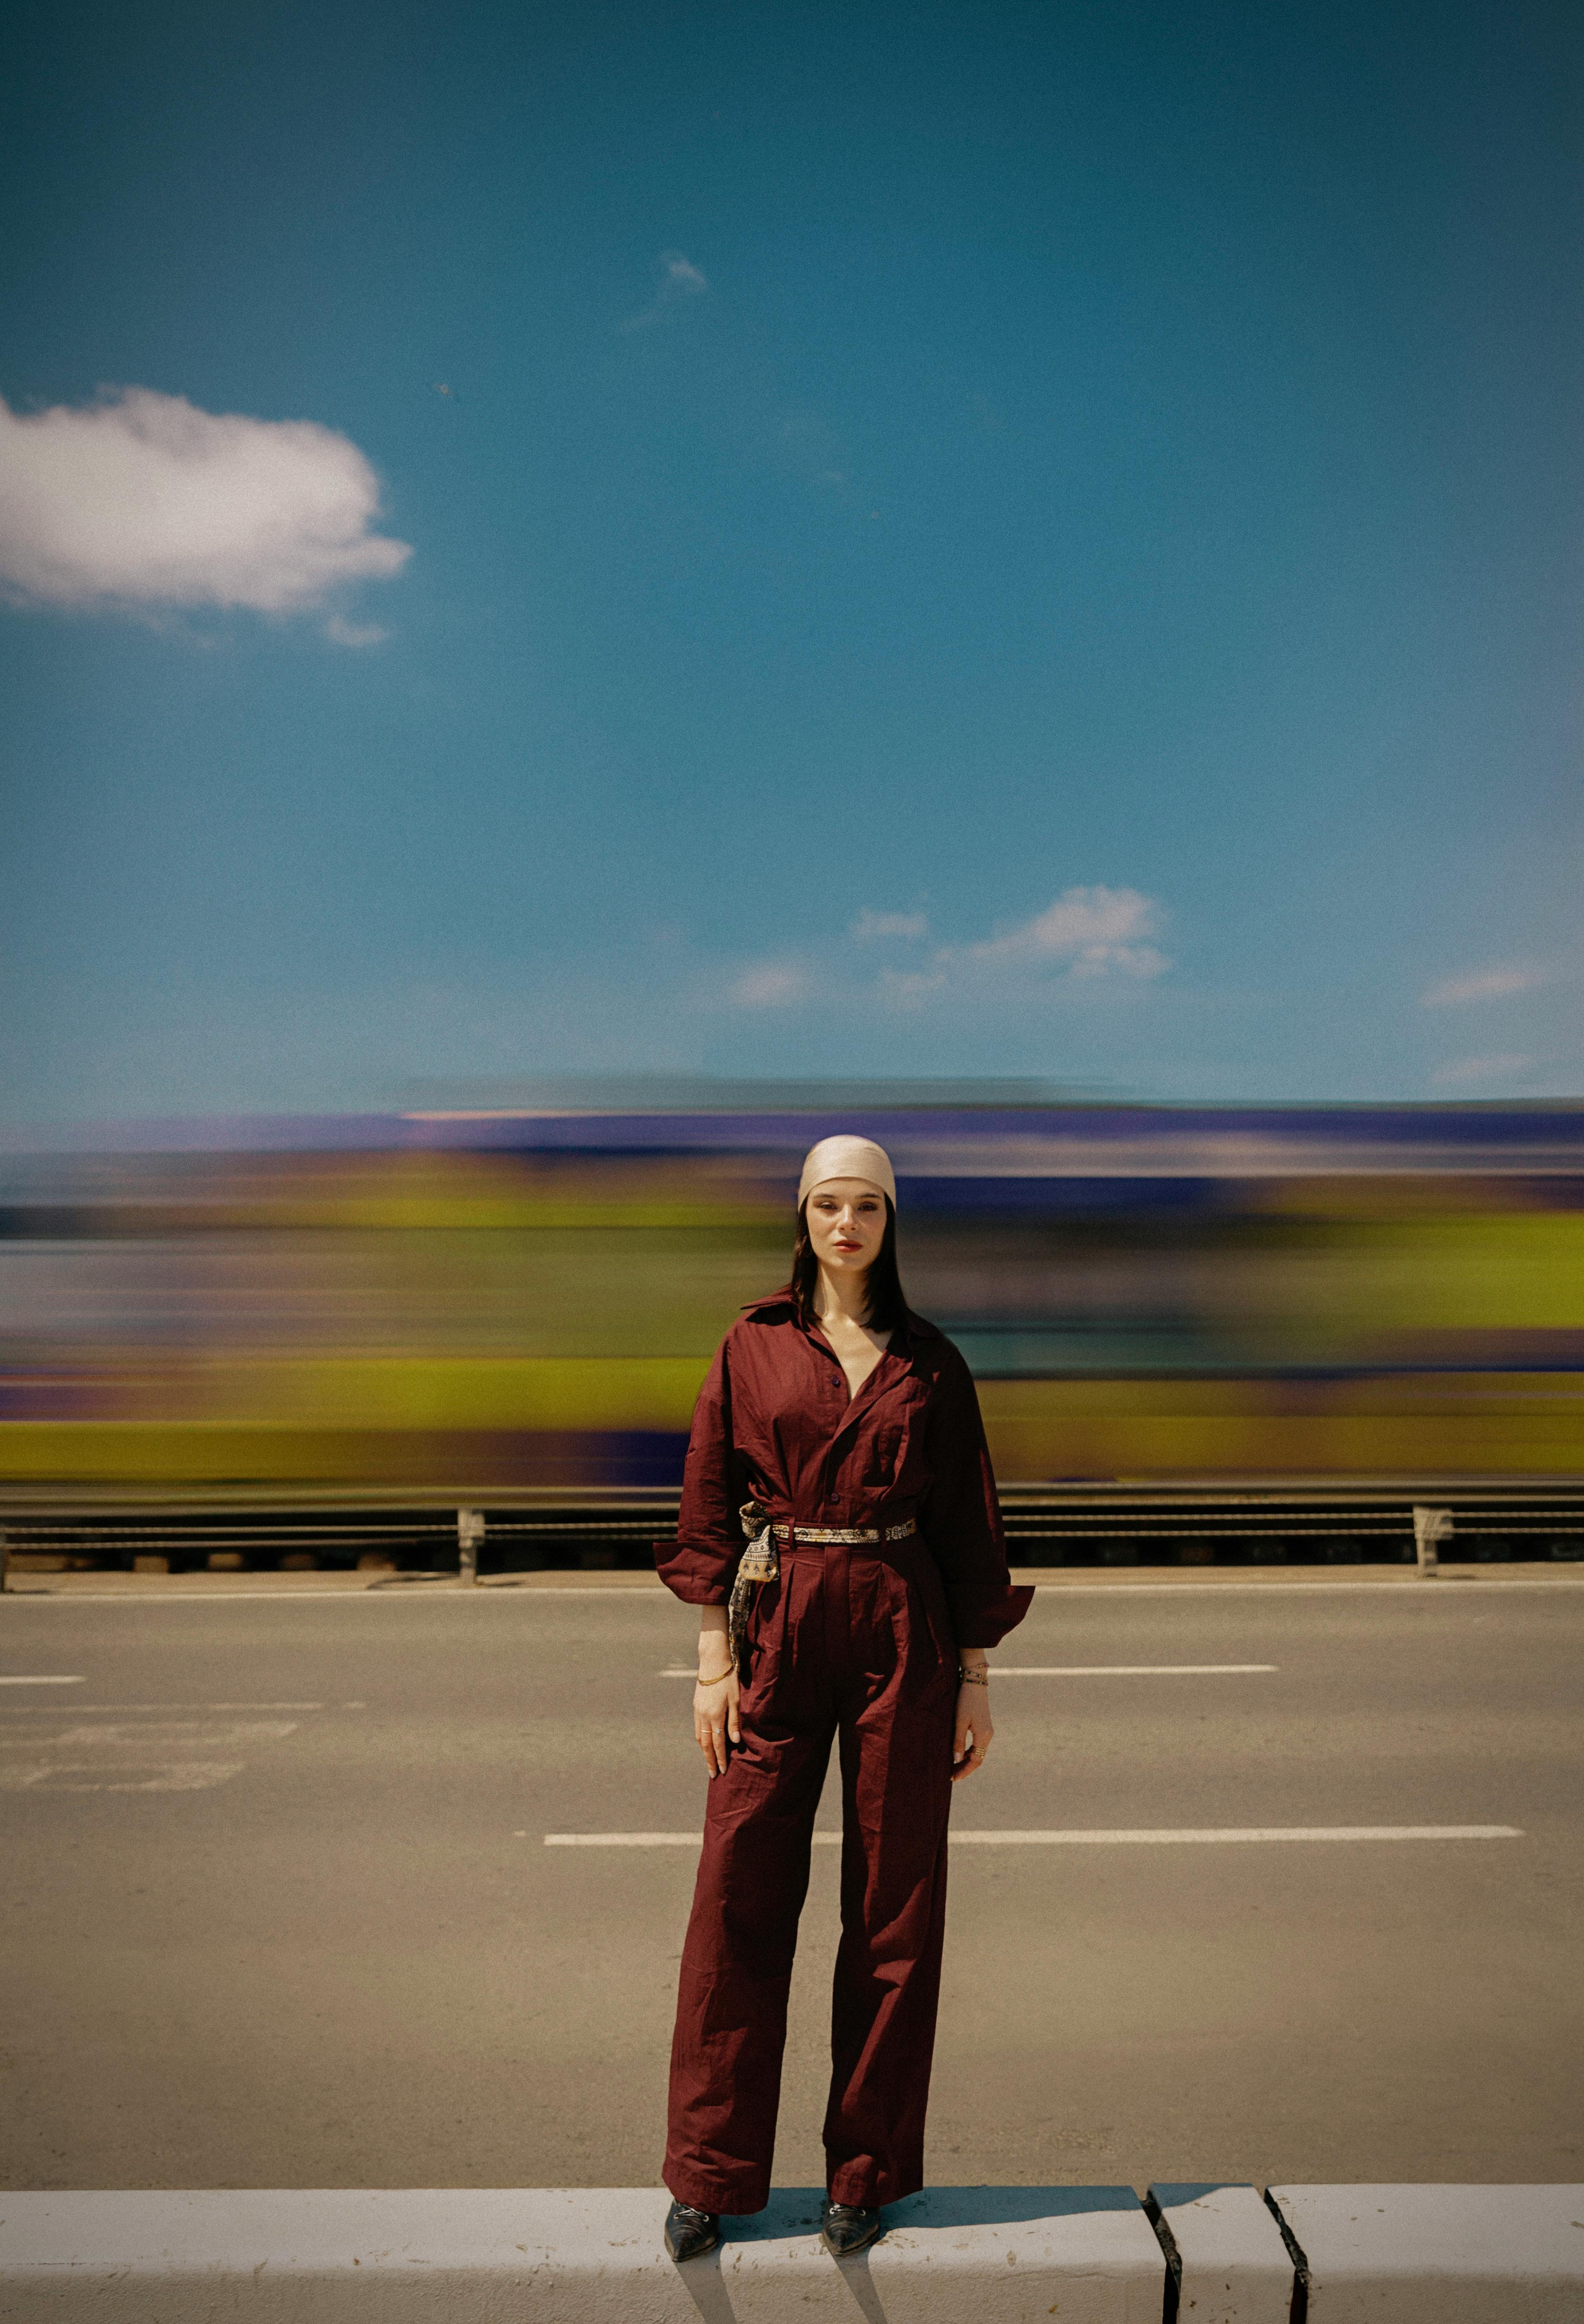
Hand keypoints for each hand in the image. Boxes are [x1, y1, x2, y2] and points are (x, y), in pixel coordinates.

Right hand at [694, 1653, 740, 1775]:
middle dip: (709, 1760)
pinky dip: (700, 1739)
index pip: (718, 1743)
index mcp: (715, 1715)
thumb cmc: (728, 1680)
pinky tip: (704, 1744)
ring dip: (704, 1752)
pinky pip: (696, 1728)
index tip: (723, 1770)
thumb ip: (734, 1721)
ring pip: (699, 1737)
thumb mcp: (736, 1700)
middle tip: (712, 1774)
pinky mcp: (695, 1706)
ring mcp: (697, 1711)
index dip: (720, 1758)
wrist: (712, 1662)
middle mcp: (703, 1716)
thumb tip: (735, 1741)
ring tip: (708, 1762)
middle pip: (706, 1744)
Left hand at [951, 1677, 992, 1781]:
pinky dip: (968, 1751)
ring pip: (977, 1752)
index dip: (964, 1771)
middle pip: (978, 1758)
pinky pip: (977, 1744)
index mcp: (983, 1736)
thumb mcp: (959, 1721)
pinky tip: (959, 1753)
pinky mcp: (983, 1726)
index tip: (953, 1778)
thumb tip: (956, 1760)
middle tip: (951, 1776)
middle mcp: (988, 1735)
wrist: (974, 1682)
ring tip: (953, 1767)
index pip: (975, 1761)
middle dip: (965, 1768)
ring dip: (966, 1760)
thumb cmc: (965, 1700)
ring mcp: (987, 1731)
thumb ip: (958, 1741)